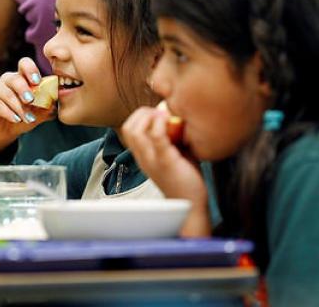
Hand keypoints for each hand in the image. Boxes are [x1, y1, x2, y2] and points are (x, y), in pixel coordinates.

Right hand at [0, 57, 55, 156]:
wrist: (5, 131)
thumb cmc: (24, 116)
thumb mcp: (38, 113)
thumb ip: (46, 109)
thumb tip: (54, 106)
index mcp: (22, 77)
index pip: (25, 64)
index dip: (31, 69)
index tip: (37, 81)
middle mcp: (8, 80)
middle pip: (15, 79)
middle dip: (24, 89)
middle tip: (31, 100)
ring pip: (7, 94)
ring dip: (19, 107)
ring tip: (28, 119)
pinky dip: (9, 113)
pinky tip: (16, 120)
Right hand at [122, 107, 210, 236]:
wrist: (190, 204)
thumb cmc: (185, 177)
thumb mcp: (173, 153)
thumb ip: (170, 137)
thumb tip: (177, 116)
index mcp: (142, 155)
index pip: (128, 128)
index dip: (141, 115)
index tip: (159, 114)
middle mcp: (142, 157)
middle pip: (128, 127)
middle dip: (144, 113)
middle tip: (163, 114)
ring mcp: (151, 160)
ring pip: (136, 131)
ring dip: (151, 117)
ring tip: (167, 119)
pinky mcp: (165, 162)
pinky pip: (156, 137)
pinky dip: (163, 125)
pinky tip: (176, 127)